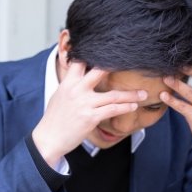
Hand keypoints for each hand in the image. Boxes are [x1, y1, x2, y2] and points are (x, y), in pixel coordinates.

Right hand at [32, 61, 146, 166]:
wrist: (48, 139)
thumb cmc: (54, 119)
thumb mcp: (60, 95)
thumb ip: (72, 84)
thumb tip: (81, 76)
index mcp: (68, 82)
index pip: (81, 61)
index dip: (95, 54)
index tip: (112, 52)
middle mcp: (76, 90)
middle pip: (101, 71)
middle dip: (118, 67)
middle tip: (133, 64)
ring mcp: (84, 103)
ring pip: (113, 95)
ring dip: (131, 95)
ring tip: (143, 94)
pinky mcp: (90, 117)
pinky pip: (113, 110)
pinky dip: (125, 107)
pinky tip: (133, 106)